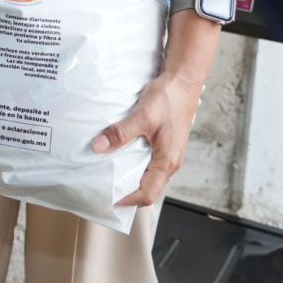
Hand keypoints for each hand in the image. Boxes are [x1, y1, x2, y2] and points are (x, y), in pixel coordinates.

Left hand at [91, 71, 203, 206]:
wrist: (183, 81)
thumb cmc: (168, 99)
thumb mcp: (142, 116)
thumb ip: (120, 133)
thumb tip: (99, 147)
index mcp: (167, 161)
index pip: (148, 193)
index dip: (128, 200)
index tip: (109, 200)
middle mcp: (171, 162)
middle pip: (149, 188)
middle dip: (128, 192)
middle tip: (106, 189)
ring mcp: (170, 153)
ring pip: (150, 175)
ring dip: (132, 177)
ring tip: (111, 174)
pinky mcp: (166, 143)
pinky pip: (150, 162)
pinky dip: (136, 164)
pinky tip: (122, 155)